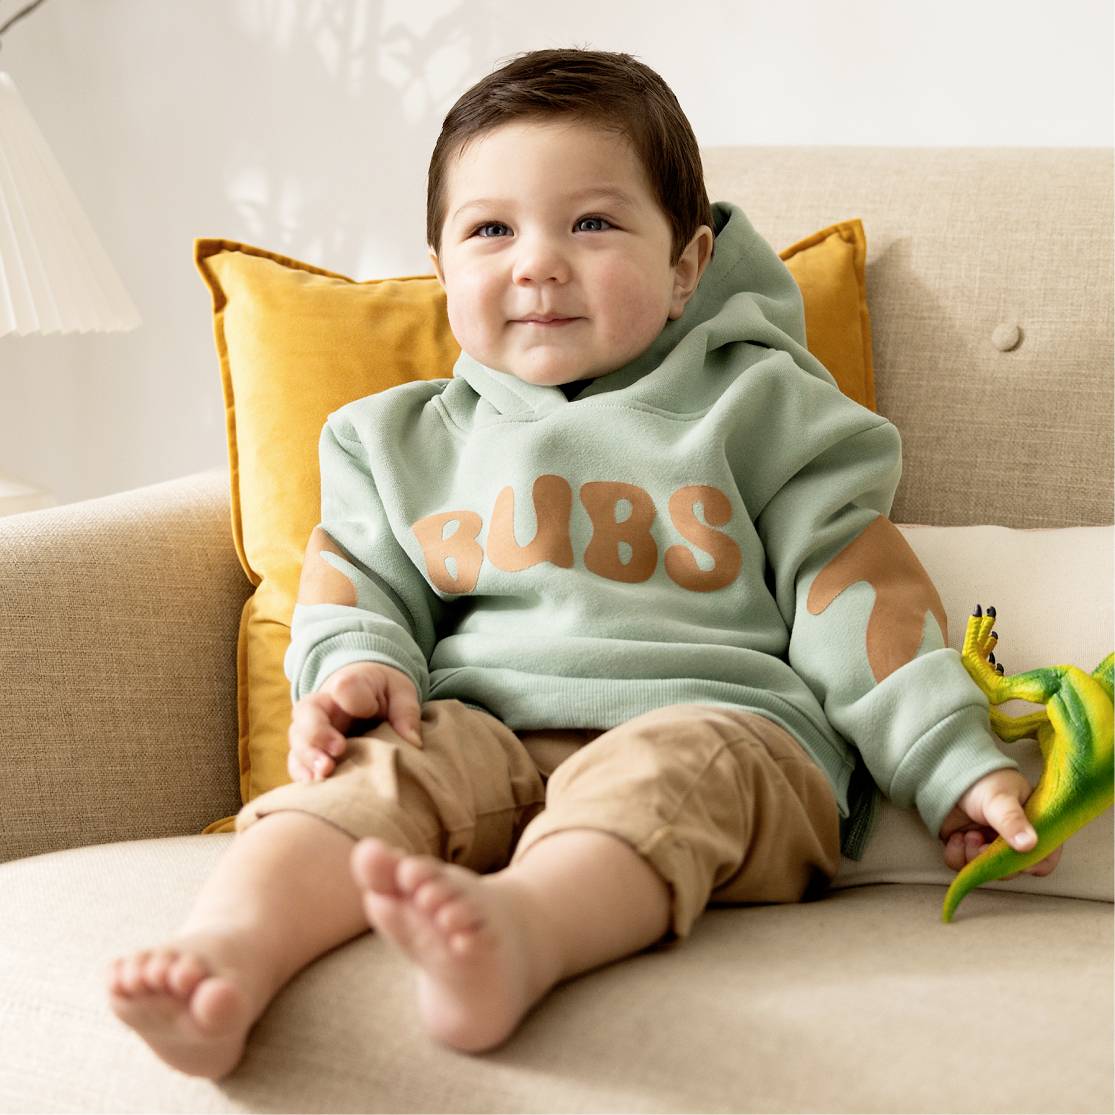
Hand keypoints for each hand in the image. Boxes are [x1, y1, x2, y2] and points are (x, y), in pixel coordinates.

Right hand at [287, 662, 423, 783]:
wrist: (365, 692)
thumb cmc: (385, 692)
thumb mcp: (402, 693)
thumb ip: (407, 712)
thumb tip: (413, 742)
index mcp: (351, 685)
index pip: (346, 686)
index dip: (350, 697)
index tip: (366, 710)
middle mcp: (325, 705)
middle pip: (308, 714)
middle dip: (317, 735)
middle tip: (336, 753)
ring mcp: (313, 728)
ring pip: (298, 739)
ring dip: (307, 758)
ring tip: (323, 774)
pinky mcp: (310, 750)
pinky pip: (296, 761)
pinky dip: (301, 773)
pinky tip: (311, 786)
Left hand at [938, 768, 1061, 877]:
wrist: (949, 772)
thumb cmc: (984, 781)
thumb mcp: (1000, 798)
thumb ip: (1012, 820)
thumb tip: (1029, 845)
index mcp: (1033, 828)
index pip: (1045, 858)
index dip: (1033, 864)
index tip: (1015, 855)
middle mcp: (1014, 842)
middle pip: (1013, 871)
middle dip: (995, 861)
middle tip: (982, 843)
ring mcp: (990, 847)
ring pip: (987, 872)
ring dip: (974, 857)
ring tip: (968, 835)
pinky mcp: (967, 849)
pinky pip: (963, 867)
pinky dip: (957, 856)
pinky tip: (956, 836)